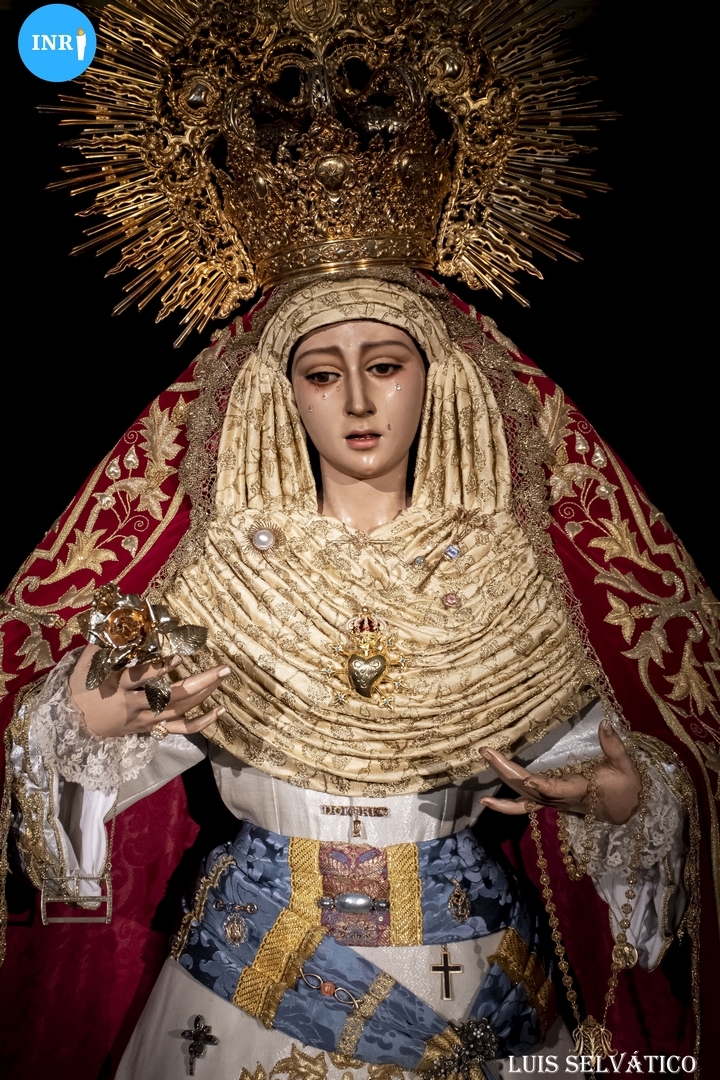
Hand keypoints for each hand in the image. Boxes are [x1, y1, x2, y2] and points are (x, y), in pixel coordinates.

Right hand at [69, 644, 229, 738]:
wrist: (73, 721)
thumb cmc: (82, 686)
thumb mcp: (89, 662)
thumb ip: (106, 641)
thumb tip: (122, 615)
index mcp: (117, 686)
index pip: (142, 678)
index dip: (161, 668)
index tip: (179, 657)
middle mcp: (133, 706)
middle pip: (170, 697)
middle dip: (199, 683)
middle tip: (223, 669)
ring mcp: (144, 720)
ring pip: (178, 710)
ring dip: (203, 695)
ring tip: (222, 677)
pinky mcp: (149, 729)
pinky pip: (179, 729)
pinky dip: (200, 723)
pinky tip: (219, 712)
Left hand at [480, 719, 641, 824]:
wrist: (625, 811)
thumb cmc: (626, 786)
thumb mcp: (625, 765)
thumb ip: (613, 745)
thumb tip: (605, 722)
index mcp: (580, 790)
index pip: (558, 790)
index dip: (544, 786)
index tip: (529, 780)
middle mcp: (561, 798)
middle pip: (530, 790)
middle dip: (507, 771)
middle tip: (487, 752)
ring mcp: (553, 802)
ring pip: (523, 796)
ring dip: (502, 778)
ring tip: (485, 758)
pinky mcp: (549, 802)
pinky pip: (524, 805)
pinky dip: (505, 804)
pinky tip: (486, 800)